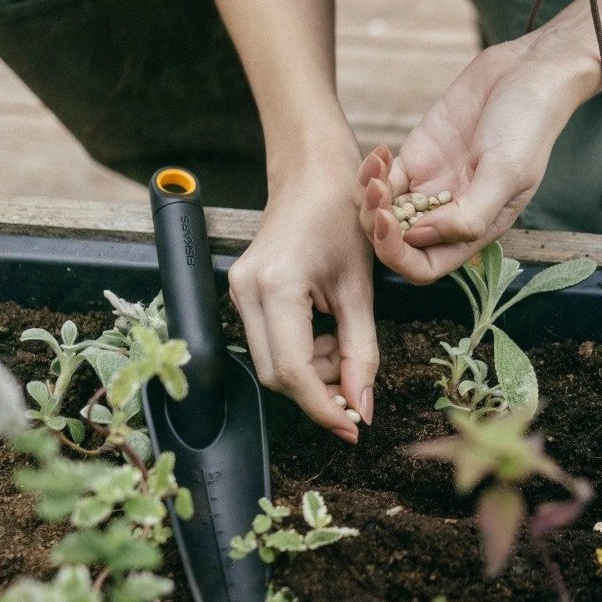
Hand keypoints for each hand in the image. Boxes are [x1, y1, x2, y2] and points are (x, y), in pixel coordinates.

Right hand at [229, 142, 377, 442]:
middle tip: (355, 389)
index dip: (324, 406)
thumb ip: (362, 352)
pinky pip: (268, 342)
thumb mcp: (362, 289)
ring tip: (342, 344)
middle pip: (276, 375)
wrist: (313, 173)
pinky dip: (300, 352)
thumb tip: (363, 409)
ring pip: (270, 363)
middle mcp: (246, 292)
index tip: (353, 427)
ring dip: (311, 371)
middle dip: (318, 391)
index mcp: (277, 286)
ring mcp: (238, 291)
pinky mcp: (242, 291)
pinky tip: (325, 332)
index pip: (293, 371)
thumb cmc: (344, 217)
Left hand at [358, 33, 597, 283]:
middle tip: (376, 191)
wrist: (529, 74)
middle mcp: (450, 215)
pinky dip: (371, 171)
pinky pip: (383, 179)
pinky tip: (379, 153)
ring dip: (370, 199)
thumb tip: (419, 237)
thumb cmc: (528, 127)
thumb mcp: (505, 174)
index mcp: (475, 230)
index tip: (390, 224)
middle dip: (378, 226)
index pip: (426, 266)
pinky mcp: (419, 157)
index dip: (400, 255)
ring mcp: (431, 186)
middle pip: (398, 243)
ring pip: (385, 213)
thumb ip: (467, 215)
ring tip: (375, 170)